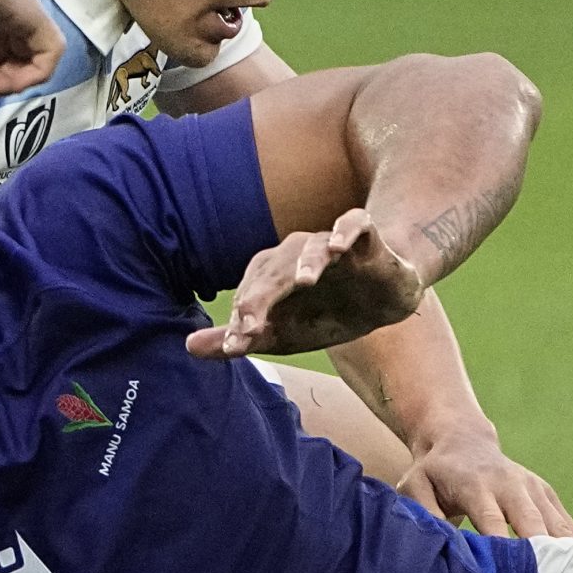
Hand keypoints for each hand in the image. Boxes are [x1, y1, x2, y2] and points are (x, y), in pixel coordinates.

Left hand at [186, 209, 426, 359]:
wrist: (384, 297)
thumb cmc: (328, 312)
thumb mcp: (284, 334)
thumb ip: (241, 338)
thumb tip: (188, 346)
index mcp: (274, 275)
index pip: (253, 292)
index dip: (243, 317)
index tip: (236, 347)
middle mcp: (297, 255)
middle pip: (276, 270)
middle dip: (263, 296)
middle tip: (251, 322)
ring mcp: (331, 245)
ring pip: (311, 246)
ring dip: (306, 261)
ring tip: (303, 281)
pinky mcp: (365, 238)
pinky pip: (355, 225)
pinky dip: (345, 231)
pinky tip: (338, 246)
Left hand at [398, 427, 572, 538]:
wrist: (463, 440)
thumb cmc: (435, 472)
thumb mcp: (415, 485)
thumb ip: (424, 513)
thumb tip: (440, 543)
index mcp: (477, 485)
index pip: (492, 519)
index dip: (502, 546)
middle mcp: (511, 484)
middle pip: (532, 523)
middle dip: (541, 555)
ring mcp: (533, 488)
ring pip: (556, 525)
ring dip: (565, 556)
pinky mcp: (547, 494)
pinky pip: (566, 524)